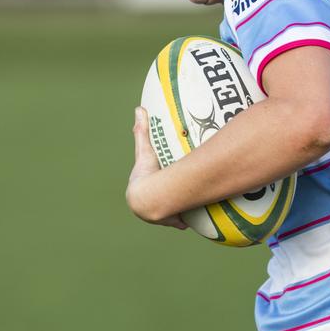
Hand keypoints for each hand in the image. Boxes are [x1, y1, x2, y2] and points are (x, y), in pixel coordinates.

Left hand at [126, 107, 186, 228]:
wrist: (150, 198)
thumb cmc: (146, 173)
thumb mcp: (146, 149)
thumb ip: (143, 130)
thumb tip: (139, 108)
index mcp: (143, 187)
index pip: (149, 184)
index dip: (154, 182)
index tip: (159, 179)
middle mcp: (151, 202)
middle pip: (161, 200)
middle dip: (167, 199)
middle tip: (178, 191)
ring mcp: (162, 214)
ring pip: (170, 213)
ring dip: (177, 211)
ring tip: (190, 204)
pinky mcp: (173, 221)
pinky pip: (181, 222)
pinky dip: (184, 221)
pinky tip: (191, 220)